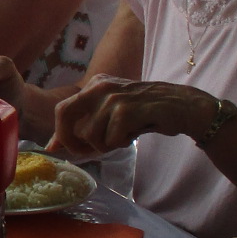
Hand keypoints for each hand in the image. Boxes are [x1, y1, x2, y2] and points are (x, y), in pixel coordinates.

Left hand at [48, 75, 216, 158]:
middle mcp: (100, 86)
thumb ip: (85, 126)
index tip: (56, 149)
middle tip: (86, 152)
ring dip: (107, 145)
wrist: (184, 107)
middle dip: (71, 140)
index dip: (59, 133)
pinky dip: (122, 143)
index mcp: (95, 85)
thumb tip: (52, 146)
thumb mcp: (112, 115)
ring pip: (91, 136)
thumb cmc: (147, 113)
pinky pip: (111, 140)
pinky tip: (136, 132)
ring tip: (125, 135)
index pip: (63, 109)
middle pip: (65, 115)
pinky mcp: (126, 110)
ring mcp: (112, 97)